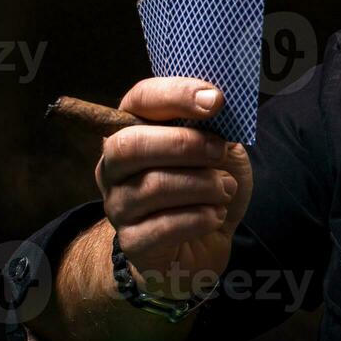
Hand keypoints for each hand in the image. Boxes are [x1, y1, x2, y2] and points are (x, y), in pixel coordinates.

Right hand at [95, 77, 252, 298]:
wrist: (204, 245)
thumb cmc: (208, 189)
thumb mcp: (222, 151)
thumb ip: (216, 128)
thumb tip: (215, 105)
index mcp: (135, 131)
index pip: (140, 99)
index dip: (176, 95)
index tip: (216, 100)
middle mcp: (115, 166)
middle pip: (130, 144)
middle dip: (184, 144)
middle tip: (220, 152)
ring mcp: (118, 205)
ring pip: (152, 186)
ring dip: (203, 185)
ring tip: (226, 189)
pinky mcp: (131, 242)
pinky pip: (164, 227)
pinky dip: (200, 218)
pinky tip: (216, 216)